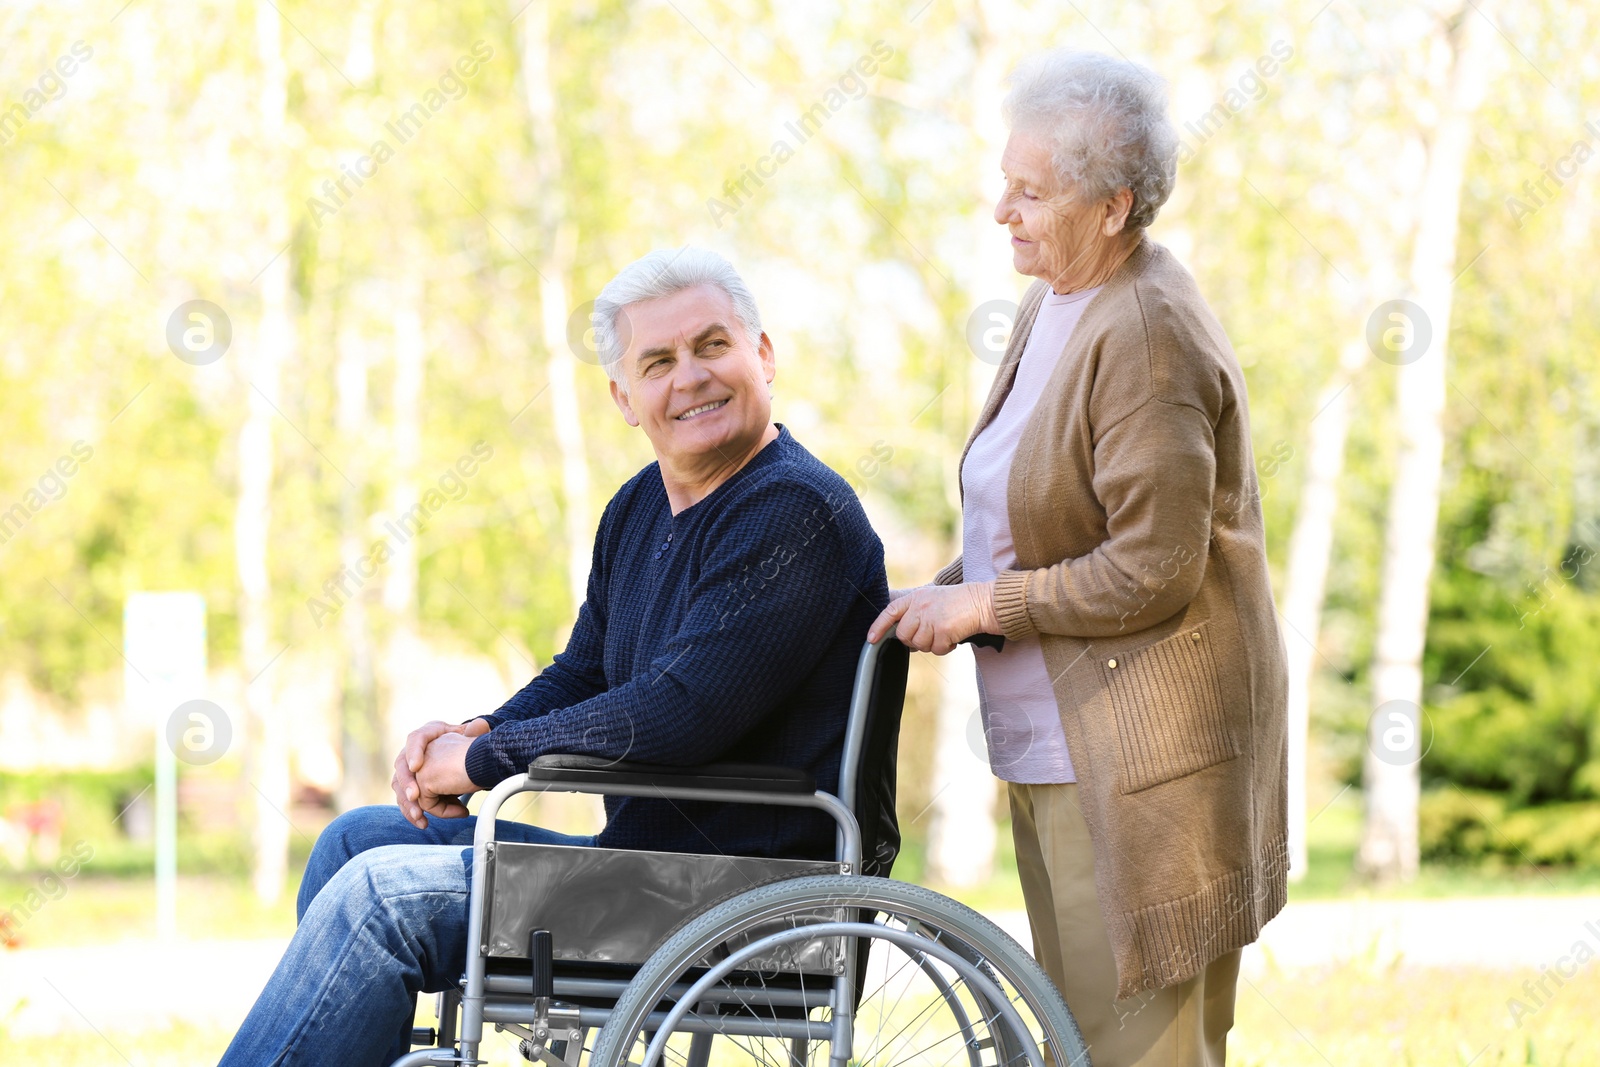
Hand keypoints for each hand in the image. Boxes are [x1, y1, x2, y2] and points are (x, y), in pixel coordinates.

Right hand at [392, 719, 489, 828]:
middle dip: (407, 782)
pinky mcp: (411, 786)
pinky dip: (413, 812)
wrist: (464, 758)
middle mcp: (412, 751)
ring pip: (399, 786)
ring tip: (420, 816)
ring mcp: (408, 770)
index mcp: (428, 734)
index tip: (416, 767)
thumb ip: (475, 732)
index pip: (415, 738)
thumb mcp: (471, 737)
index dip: (414, 752)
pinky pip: (406, 800)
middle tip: (415, 796)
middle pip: (401, 765)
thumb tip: (480, 725)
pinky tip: (423, 822)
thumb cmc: (467, 745)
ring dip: (408, 803)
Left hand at [867, 582, 999, 654]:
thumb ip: (915, 613)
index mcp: (915, 598)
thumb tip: (904, 637)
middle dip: (914, 641)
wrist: (982, 602)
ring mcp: (930, 618)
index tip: (871, 639)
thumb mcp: (932, 599)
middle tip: (931, 634)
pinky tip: (953, 637)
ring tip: (945, 633)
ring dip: (932, 644)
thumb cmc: (958, 603)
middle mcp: (920, 606)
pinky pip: (936, 649)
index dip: (878, 626)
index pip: (890, 612)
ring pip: (919, 644)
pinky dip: (945, 648)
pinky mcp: (942, 629)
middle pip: (903, 635)